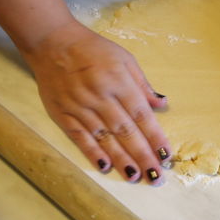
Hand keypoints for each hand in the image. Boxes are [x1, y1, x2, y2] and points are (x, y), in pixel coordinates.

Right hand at [24, 21, 170, 184]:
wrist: (52, 42)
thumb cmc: (94, 49)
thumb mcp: (125, 58)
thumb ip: (143, 84)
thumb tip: (162, 104)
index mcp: (119, 82)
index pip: (142, 116)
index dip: (155, 137)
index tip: (166, 156)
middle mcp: (101, 97)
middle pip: (126, 131)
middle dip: (143, 155)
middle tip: (156, 176)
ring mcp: (80, 107)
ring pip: (104, 138)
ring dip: (121, 160)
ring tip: (135, 177)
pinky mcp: (62, 113)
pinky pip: (79, 137)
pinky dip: (92, 153)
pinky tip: (105, 167)